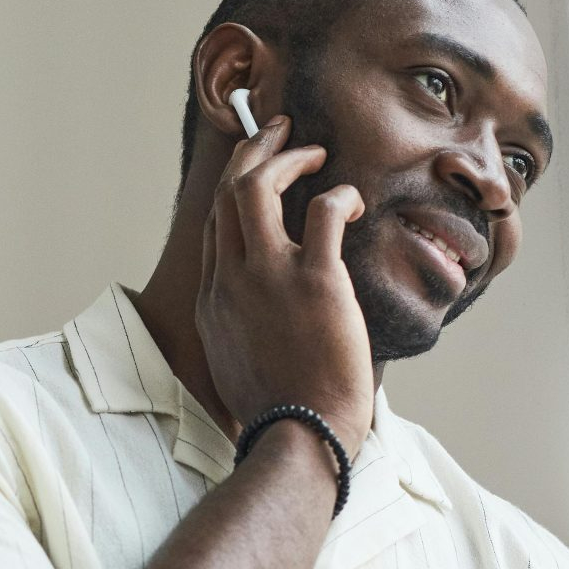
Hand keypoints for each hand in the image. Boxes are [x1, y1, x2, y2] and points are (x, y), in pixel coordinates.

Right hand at [194, 112, 374, 451]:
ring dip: (285, 157)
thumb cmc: (282, 411)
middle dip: (254, 150)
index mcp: (215, 299)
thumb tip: (263, 317)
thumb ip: (244, 327)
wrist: (299, 437)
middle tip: (281, 131)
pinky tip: (353, 202)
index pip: (216, 224)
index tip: (257, 170)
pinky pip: (324, 212)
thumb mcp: (239, 363)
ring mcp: (268, 278)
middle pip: (228, 192)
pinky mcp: (315, 282)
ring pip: (257, 187)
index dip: (235, 188)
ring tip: (316, 150)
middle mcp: (232, 279)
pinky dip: (339, 196)